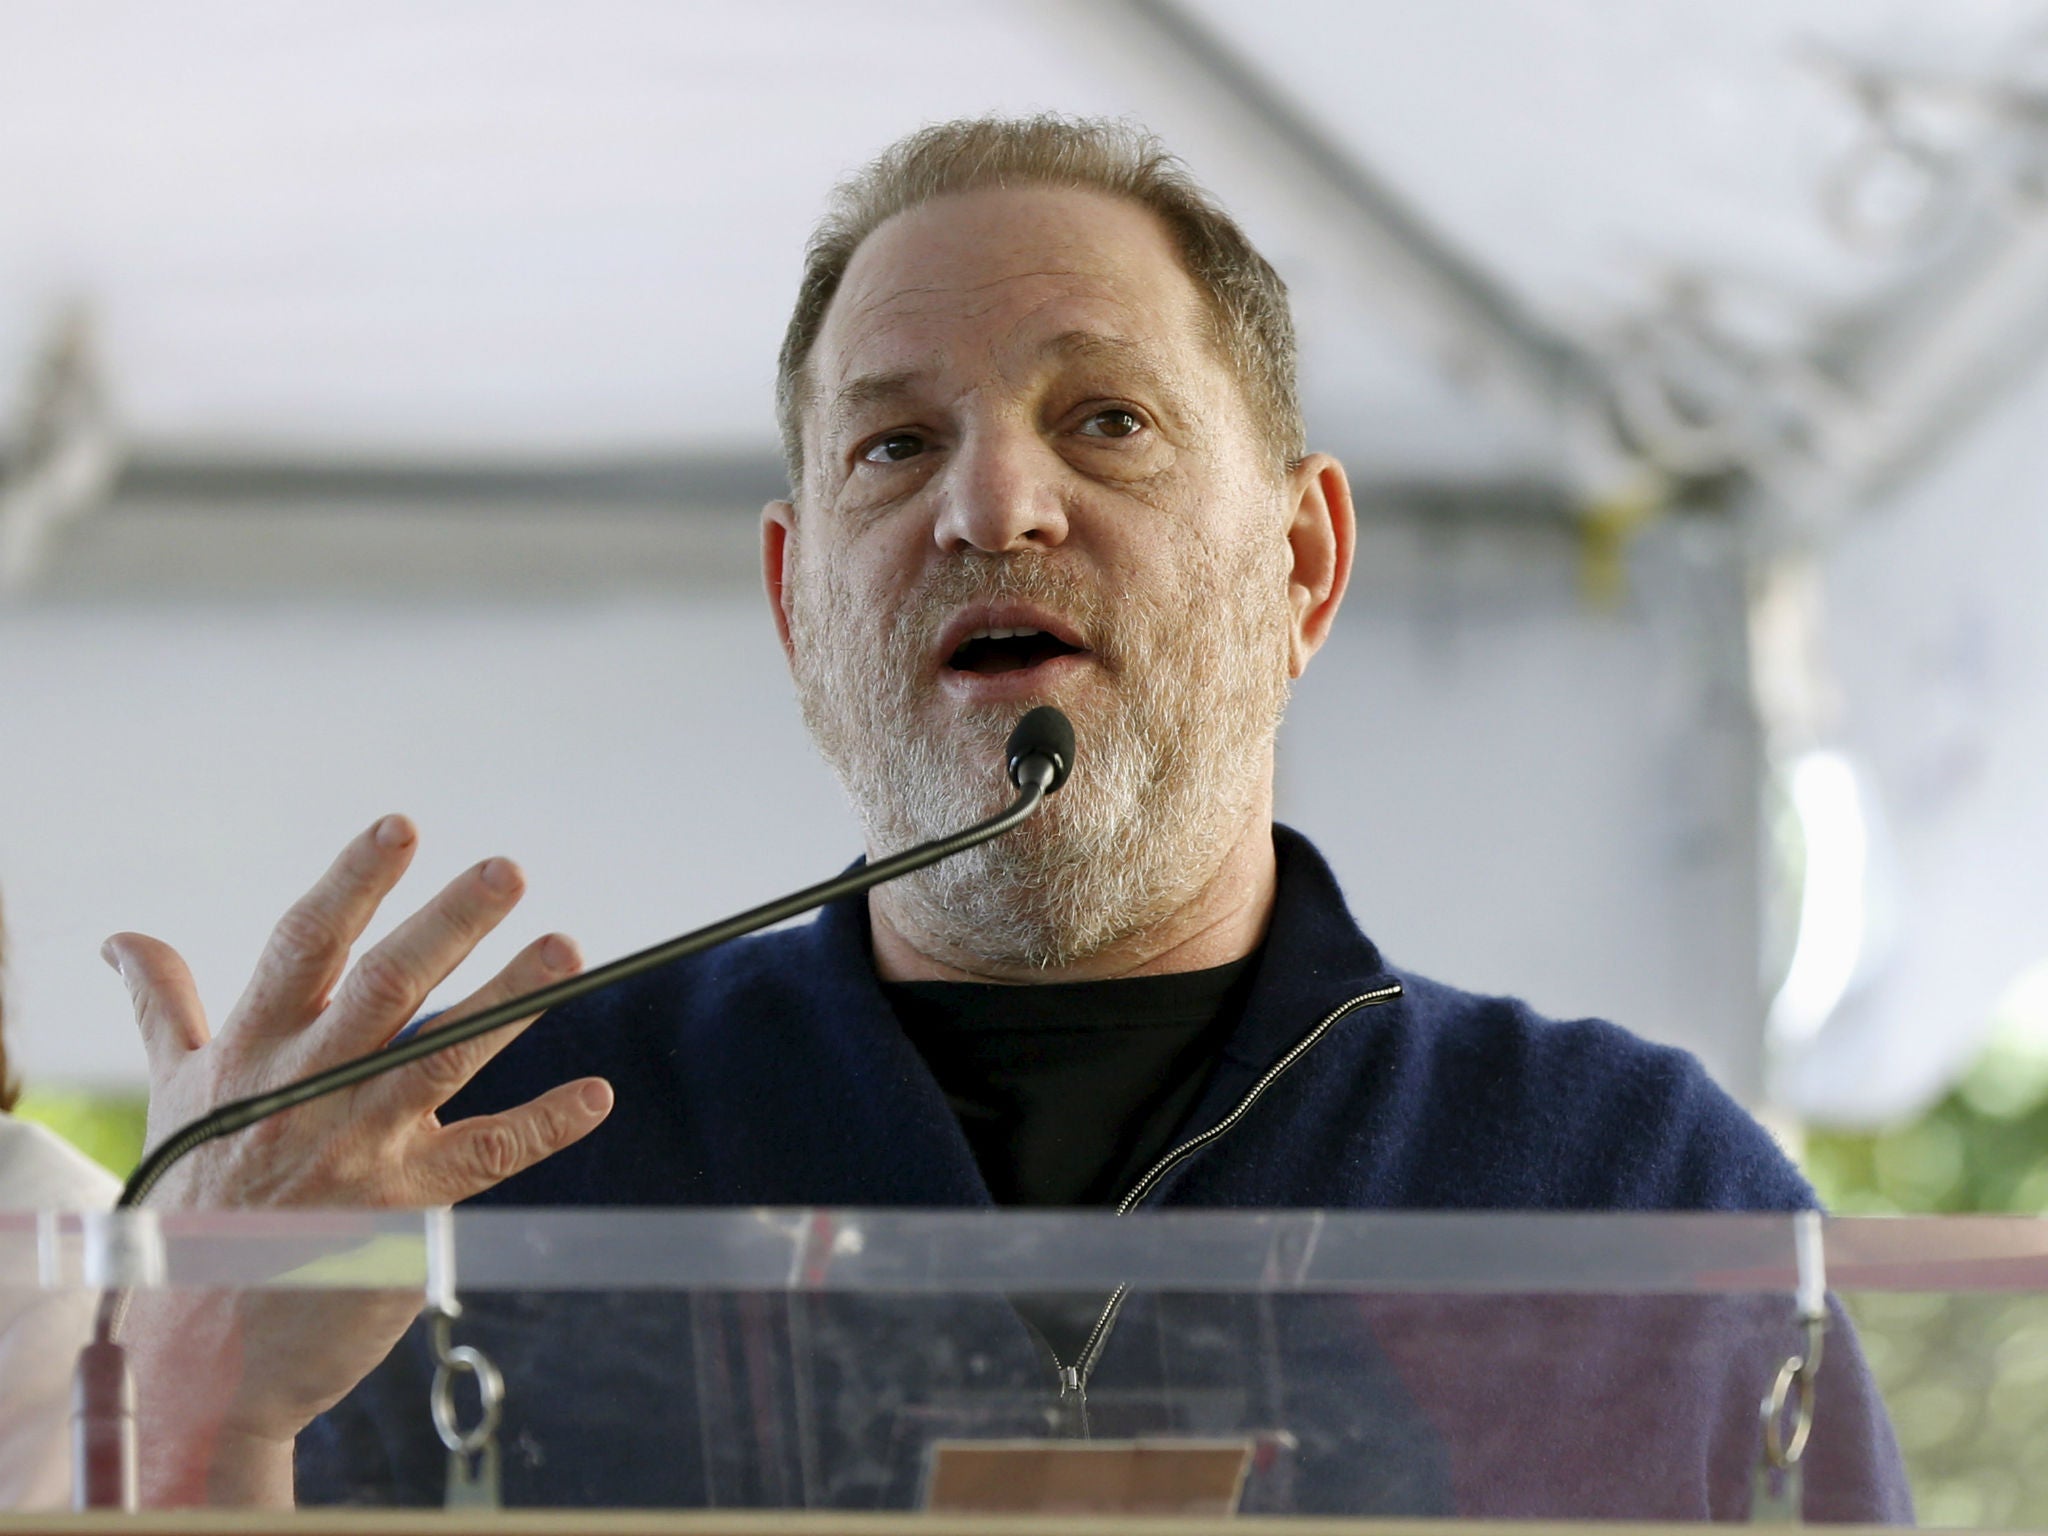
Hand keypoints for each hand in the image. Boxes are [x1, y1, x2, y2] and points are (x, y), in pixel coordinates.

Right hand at [108, 812, 612, 1209]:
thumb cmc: (190, 1209)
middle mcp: (305, 1092)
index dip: (354, 883)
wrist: (196, 1355)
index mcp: (251, 1052)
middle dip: (449, 926)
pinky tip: (596, 1095)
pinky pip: (485, 1158)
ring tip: (565, 948)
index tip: (402, 827)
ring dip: (510, 1001)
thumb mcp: (174, 1100)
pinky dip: (544, 1125)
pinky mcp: (404, 1213)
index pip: (305, 946)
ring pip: (443, 1058)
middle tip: (509, 871)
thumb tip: (124, 941)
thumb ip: (166, 1011)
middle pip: (386, 990)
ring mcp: (357, 1151)